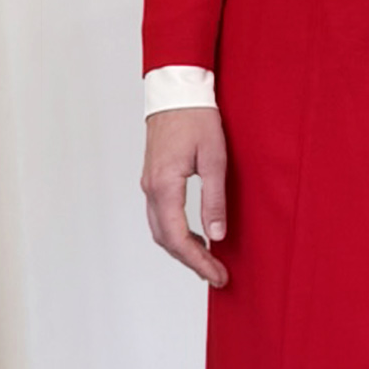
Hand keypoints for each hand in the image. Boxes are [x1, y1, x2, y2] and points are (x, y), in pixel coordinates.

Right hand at [142, 105, 228, 286]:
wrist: (175, 92)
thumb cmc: (196, 118)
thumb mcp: (214, 159)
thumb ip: (214, 199)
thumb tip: (217, 236)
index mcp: (165, 186)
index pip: (179, 238)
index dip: (199, 262)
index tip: (218, 276)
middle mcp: (151, 189)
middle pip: (166, 240)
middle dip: (191, 261)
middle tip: (217, 275)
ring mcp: (149, 184)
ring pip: (161, 230)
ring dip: (183, 249)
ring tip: (208, 261)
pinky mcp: (153, 179)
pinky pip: (161, 216)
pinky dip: (177, 232)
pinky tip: (197, 235)